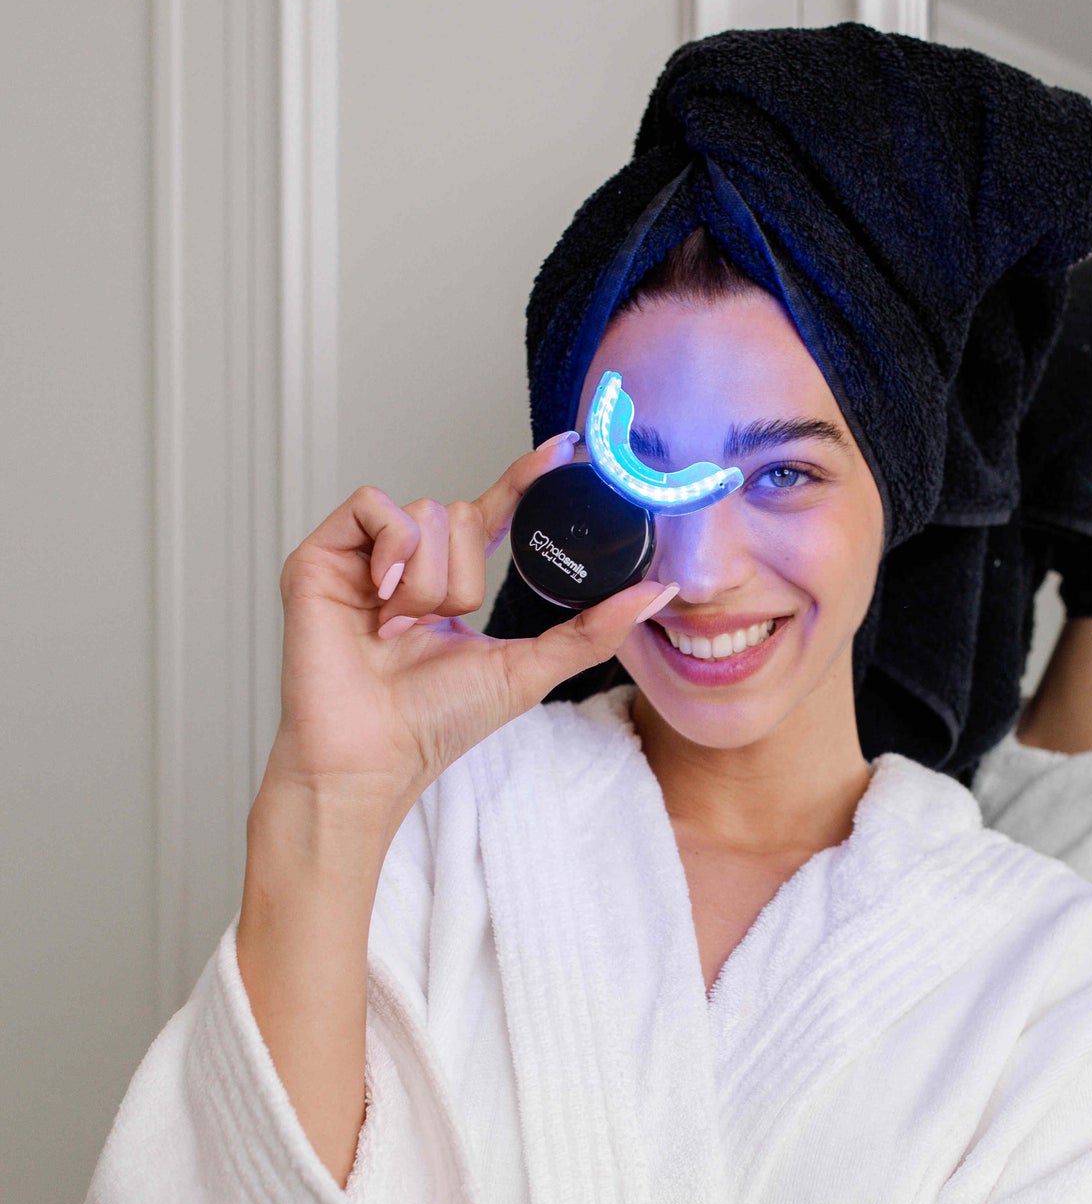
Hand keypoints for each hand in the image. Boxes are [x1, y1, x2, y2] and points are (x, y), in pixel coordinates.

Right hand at [263, 433, 676, 823]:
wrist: (372, 754)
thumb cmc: (436, 722)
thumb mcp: (530, 668)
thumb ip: (594, 628)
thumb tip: (658, 591)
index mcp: (450, 583)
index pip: (495, 512)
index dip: (526, 478)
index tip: (566, 449)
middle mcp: (407, 563)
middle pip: (464, 514)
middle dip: (464, 579)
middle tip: (434, 627)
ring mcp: (363, 557)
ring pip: (429, 514)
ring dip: (430, 583)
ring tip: (399, 629)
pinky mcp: (321, 553)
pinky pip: (377, 507)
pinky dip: (391, 553)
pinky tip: (377, 600)